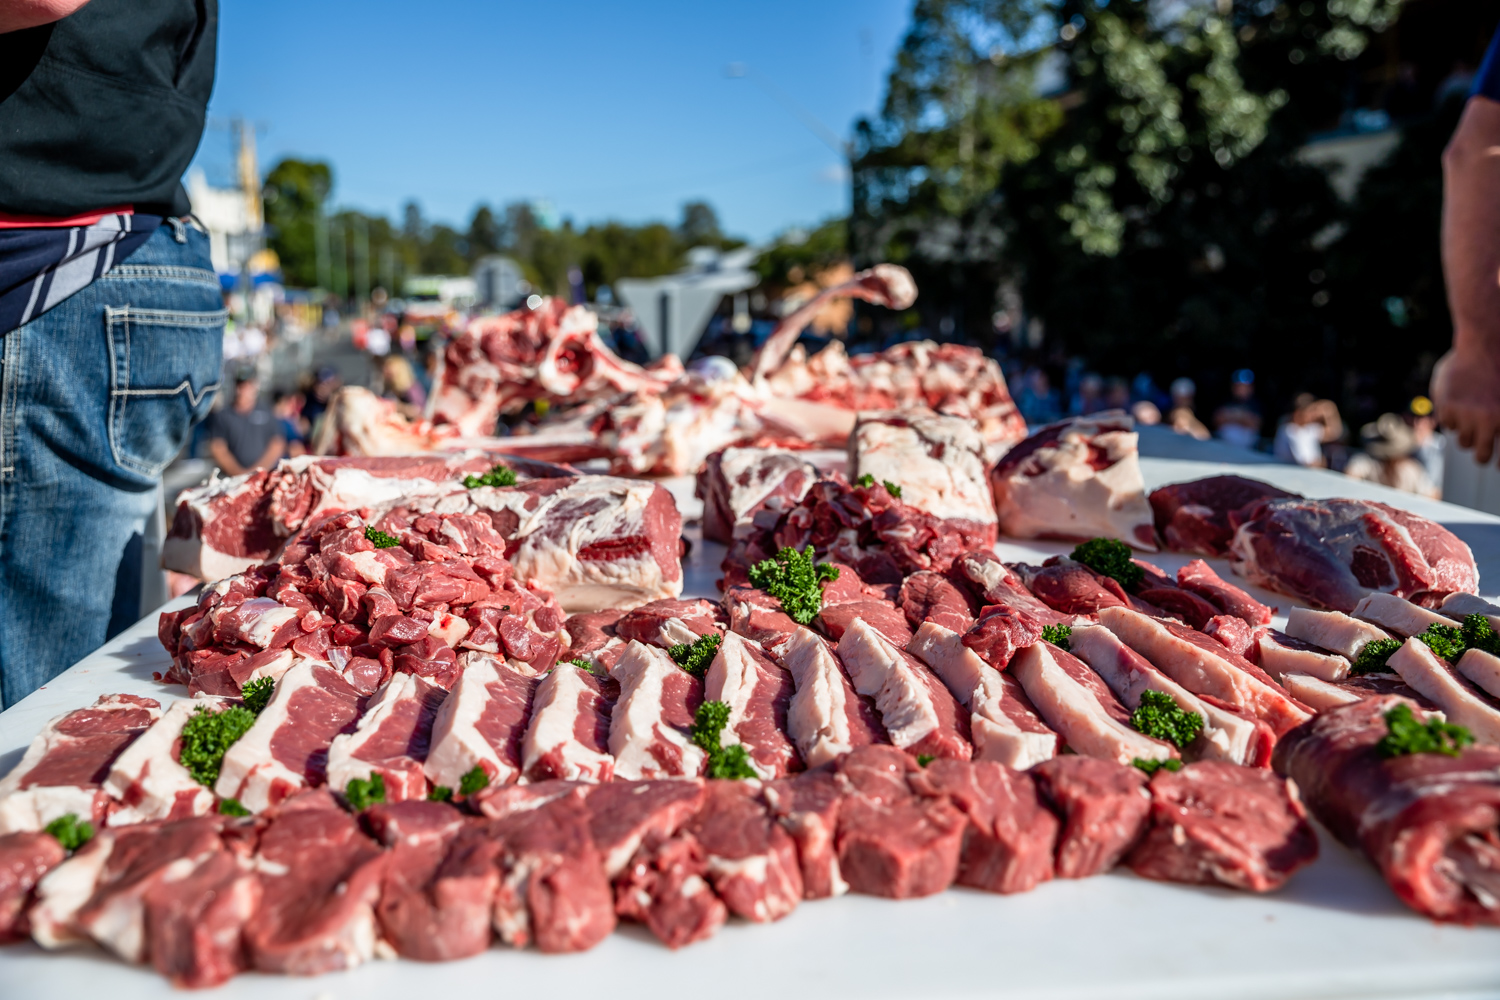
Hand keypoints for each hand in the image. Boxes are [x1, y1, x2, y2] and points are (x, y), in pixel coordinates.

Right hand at [1433, 345, 1499, 463]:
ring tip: (1472, 414)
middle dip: (1480, 454)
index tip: (1496, 466)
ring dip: (1466, 432)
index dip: (1499, 464)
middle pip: (1480, 453)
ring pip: (1462, 439)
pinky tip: (1460, 400)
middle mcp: (1488, 420)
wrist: (1487, 343)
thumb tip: (1495, 435)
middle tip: (1481, 452)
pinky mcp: (1448, 407)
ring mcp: (1466, 414)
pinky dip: (1452, 417)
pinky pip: (1447, 424)